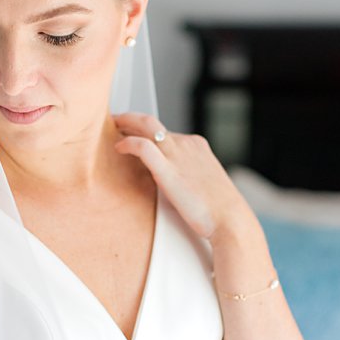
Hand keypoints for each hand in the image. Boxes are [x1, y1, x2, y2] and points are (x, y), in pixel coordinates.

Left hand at [111, 112, 255, 241]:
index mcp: (197, 146)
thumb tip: (174, 181)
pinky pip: (143, 147)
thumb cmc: (218, 209)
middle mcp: (187, 144)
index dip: (143, 129)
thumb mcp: (203, 183)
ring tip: (109, 128)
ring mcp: (178, 154)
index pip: (164, 130)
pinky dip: (128, 143)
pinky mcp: (168, 170)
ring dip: (124, 123)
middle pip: (151, 122)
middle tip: (112, 123)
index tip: (129, 132)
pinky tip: (118, 147)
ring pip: (145, 125)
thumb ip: (187, 175)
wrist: (230, 220)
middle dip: (129, 119)